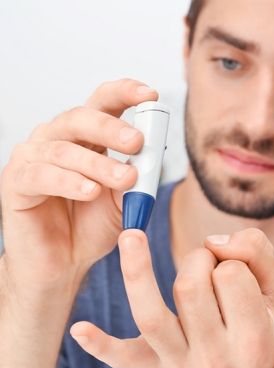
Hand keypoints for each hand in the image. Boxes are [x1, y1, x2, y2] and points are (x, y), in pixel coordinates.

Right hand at [1, 79, 157, 287]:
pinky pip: (41, 176)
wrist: (65, 260)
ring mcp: (33, 158)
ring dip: (98, 164)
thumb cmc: (93, 224)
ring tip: (125, 180)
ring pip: (64, 149)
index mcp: (86, 138)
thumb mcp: (124, 198)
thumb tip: (150, 153)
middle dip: (112, 128)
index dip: (124, 93)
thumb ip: (135, 175)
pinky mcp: (15, 182)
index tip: (150, 94)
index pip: (102, 103)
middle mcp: (57, 139)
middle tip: (137, 142)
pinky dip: (69, 182)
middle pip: (80, 117)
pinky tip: (90, 192)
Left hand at [70, 228, 273, 367]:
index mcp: (253, 337)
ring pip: (152, 314)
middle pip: (188, 286)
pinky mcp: (159, 364)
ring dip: (139, 271)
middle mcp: (216, 359)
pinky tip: (80, 330)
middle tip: (209, 267)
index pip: (229, 275)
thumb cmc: (269, 320)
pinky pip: (127, 358)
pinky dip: (103, 345)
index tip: (234, 263)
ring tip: (131, 238)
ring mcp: (182, 365)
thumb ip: (256, 249)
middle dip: (197, 260)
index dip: (230, 257)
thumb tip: (213, 241)